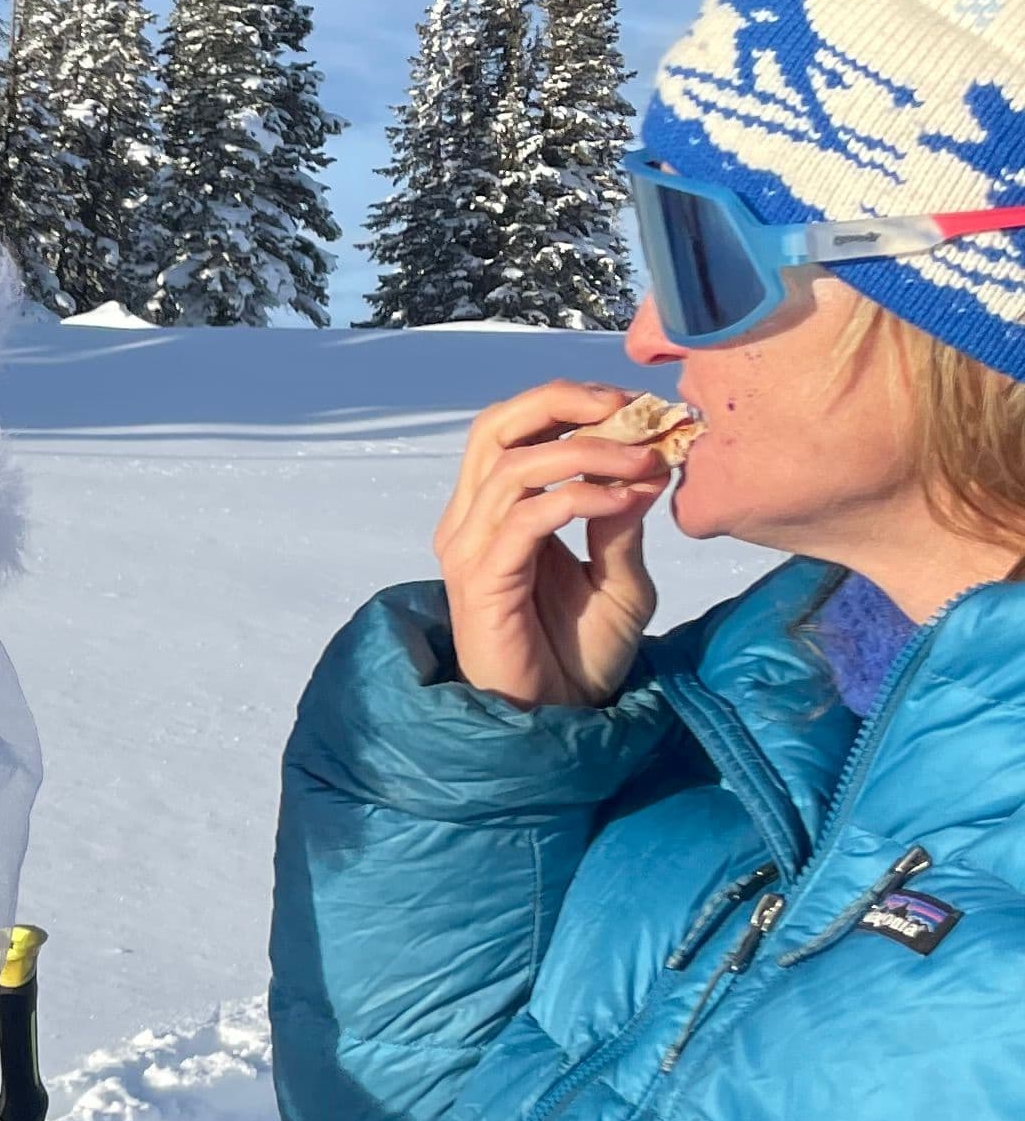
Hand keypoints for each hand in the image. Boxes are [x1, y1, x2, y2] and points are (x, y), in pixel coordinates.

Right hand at [433, 383, 667, 707]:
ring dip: (588, 453)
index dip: (571, 403)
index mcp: (497, 510)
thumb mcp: (620, 577)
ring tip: (644, 463)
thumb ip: (622, 522)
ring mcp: (471, 548)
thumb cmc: (581, 655)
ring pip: (515, 466)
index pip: (517, 428)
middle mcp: (473, 520)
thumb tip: (648, 463)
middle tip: (631, 411)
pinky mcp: (482, 580)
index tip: (639, 410)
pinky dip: (579, 498)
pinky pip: (527, 518)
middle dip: (564, 402)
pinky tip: (624, 502)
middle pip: (497, 427)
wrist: (563, 718)